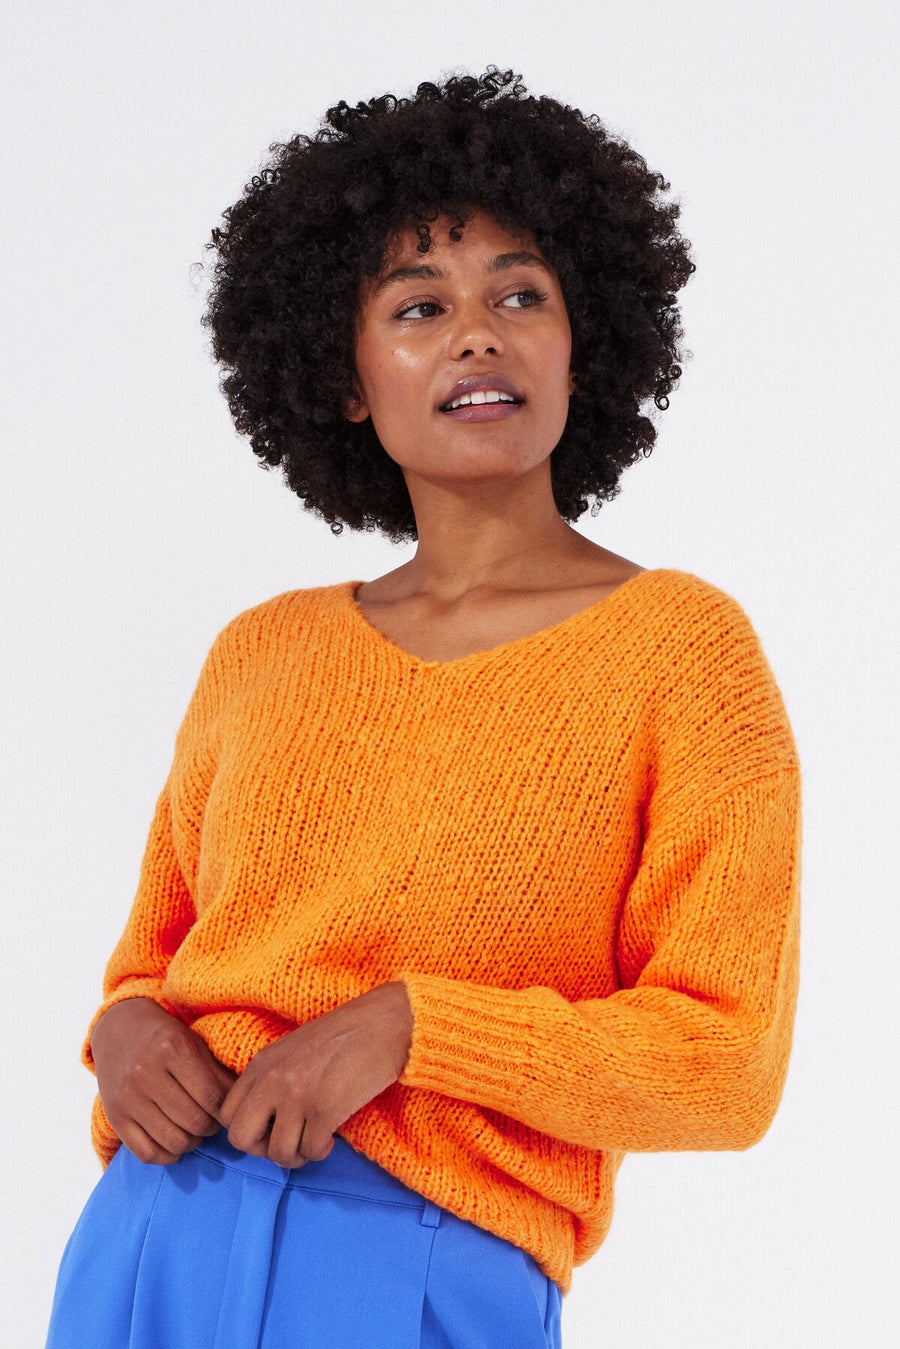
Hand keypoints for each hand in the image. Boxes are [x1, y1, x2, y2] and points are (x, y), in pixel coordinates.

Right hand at [90, 997, 236, 1164]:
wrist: (119, 1030)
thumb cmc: (166, 1039)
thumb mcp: (194, 1044)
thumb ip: (218, 1074)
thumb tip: (241, 1107)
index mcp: (172, 1048)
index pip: (212, 1097)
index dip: (225, 1111)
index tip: (226, 1111)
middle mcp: (146, 1072)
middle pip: (194, 1122)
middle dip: (210, 1127)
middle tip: (211, 1121)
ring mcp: (128, 1097)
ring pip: (173, 1141)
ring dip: (192, 1142)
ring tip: (194, 1130)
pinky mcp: (115, 1116)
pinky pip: (147, 1153)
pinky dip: (167, 1155)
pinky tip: (174, 1141)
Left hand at [219, 981, 413, 1168]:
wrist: (384, 1023)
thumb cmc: (344, 1037)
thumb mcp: (294, 1051)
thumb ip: (272, 1080)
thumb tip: (263, 1125)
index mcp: (262, 1064)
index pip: (227, 1113)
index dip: (248, 1130)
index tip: (271, 1129)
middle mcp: (273, 1079)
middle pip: (241, 1139)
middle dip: (263, 1151)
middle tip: (288, 1142)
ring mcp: (298, 1095)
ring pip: (278, 1153)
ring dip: (298, 1155)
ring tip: (314, 1140)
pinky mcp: (325, 1108)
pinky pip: (311, 1151)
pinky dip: (320, 1151)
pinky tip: (331, 1135)